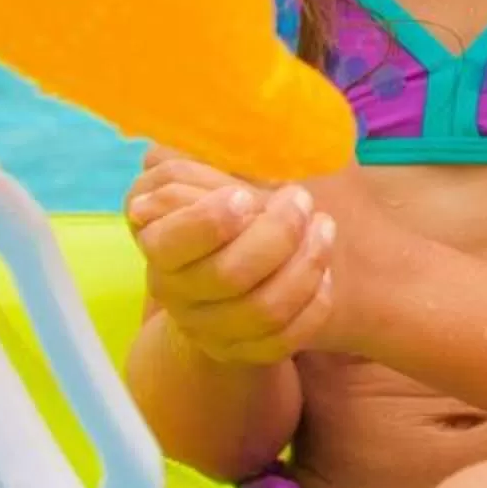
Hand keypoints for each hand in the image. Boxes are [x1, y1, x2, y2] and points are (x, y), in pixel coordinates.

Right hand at [126, 147, 335, 364]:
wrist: (240, 276)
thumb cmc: (229, 211)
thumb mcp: (216, 177)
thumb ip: (211, 161)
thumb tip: (200, 135)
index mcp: (160, 246)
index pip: (169, 242)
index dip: (207, 221)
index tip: (244, 195)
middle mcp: (176, 292)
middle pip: (227, 274)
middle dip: (276, 234)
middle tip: (302, 199)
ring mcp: (211, 328)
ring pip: (264, 309)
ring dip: (305, 264)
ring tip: (325, 227)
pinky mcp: (245, 352)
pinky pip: (286, 338)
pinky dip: (313, 303)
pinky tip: (326, 271)